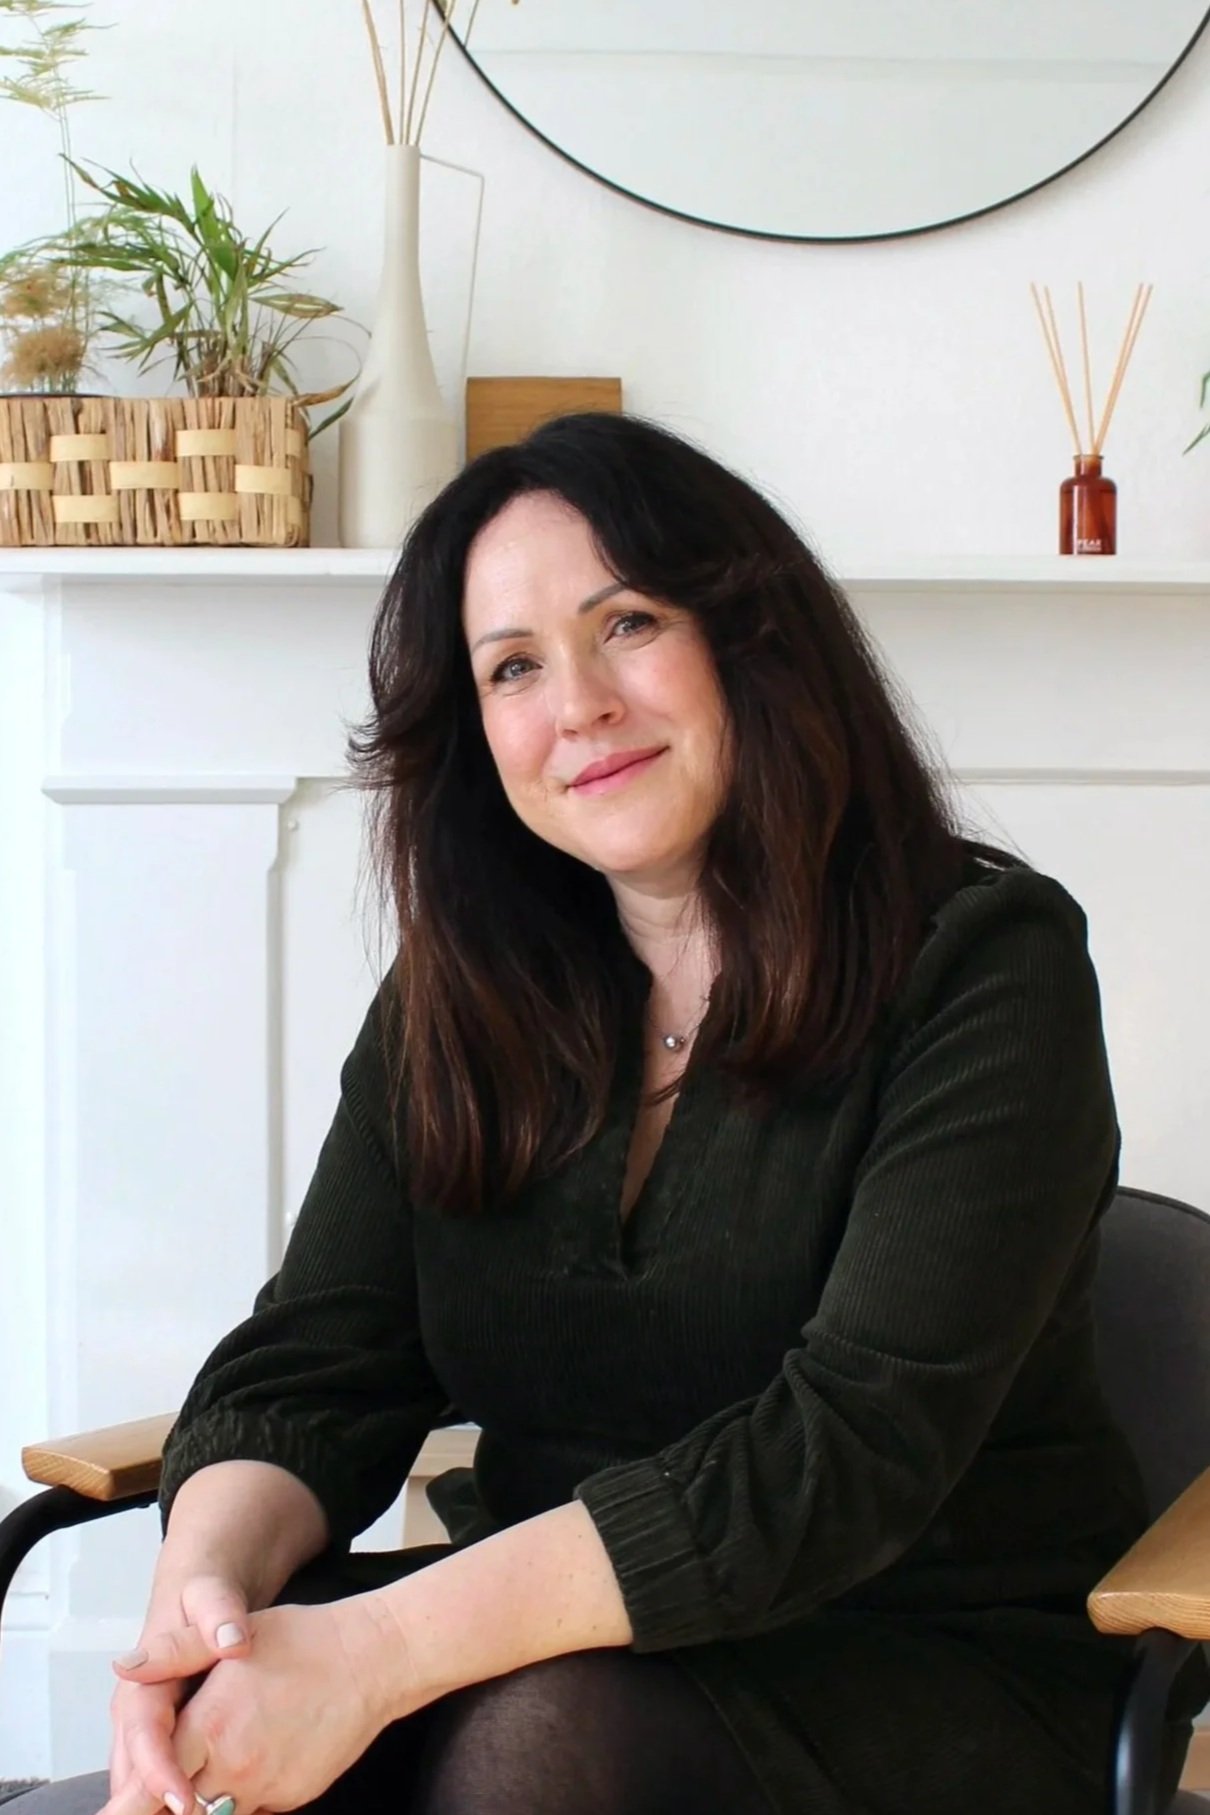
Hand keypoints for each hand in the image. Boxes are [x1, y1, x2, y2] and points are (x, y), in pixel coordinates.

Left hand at [102, 1595, 418, 1814]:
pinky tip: (248, 1761)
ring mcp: (268, 1788)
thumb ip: (174, 1652)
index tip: (117, 1808)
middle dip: (167, 1801)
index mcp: (214, 1725)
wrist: (372, 1660)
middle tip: (157, 1792)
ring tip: (200, 1777)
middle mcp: (237, 1766)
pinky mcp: (292, 1798)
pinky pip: (251, 1808)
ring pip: (217, 1812)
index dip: (134, 1799)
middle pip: (182, 1808)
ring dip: (203, 1799)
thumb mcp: (236, 1637)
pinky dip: (239, 1795)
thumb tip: (125, 1666)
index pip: (155, 1783)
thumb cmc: (305, 1641)